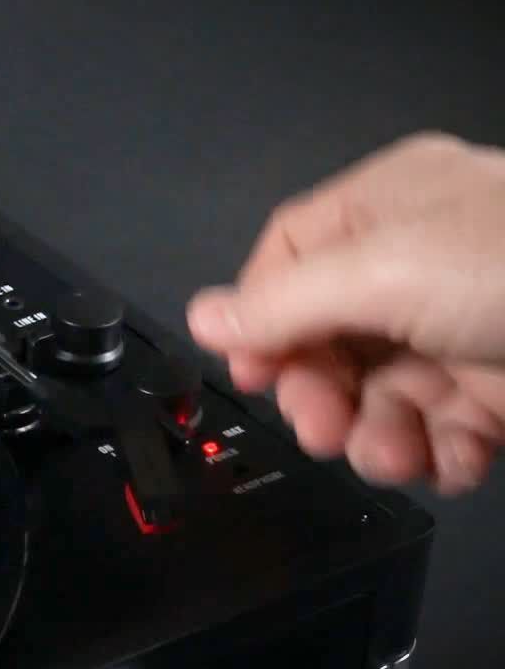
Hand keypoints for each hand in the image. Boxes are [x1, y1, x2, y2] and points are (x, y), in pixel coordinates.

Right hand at [186, 131, 504, 494]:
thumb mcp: (382, 271)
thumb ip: (283, 302)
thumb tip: (202, 316)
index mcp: (389, 207)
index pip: (289, 259)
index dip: (261, 318)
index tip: (253, 373)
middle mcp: (422, 263)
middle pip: (329, 339)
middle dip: (321, 392)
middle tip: (323, 427)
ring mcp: (466, 327)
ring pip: (383, 394)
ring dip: (377, 435)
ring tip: (393, 456)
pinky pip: (445, 429)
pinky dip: (439, 454)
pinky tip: (450, 460)